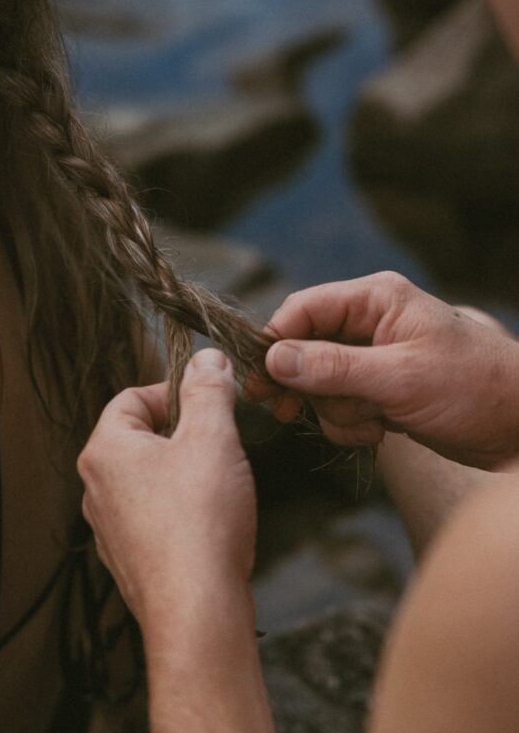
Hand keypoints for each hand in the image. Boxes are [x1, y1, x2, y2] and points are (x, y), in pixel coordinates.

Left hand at [78, 350, 255, 626]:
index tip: (210, 401)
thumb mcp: (213, 437)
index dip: (174, 391)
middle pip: (140, 438)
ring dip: (185, 473)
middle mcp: (96, 488)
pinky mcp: (129, 561)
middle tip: (221, 443)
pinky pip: (154, 518)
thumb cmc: (200, 521)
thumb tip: (206, 359)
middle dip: (184, 434)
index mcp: (105, 451)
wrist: (196, 611)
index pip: (132, 397)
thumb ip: (209, 391)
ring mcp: (109, 528)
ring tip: (220, 486)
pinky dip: (182, 512)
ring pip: (149, 479)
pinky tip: (212, 525)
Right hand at [249, 271, 518, 468]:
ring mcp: (373, 358)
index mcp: (376, 300)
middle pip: (304, 349)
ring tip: (373, 423)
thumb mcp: (401, 377)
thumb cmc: (473, 387)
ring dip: (337, 412)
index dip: (275, 342)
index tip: (259, 380)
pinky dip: (352, 425)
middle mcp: (369, 323)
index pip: (304, 309)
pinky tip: (382, 432)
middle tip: (287, 412)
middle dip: (307, 386)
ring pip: (319, 384)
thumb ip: (335, 367)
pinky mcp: (379, 390)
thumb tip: (275, 359)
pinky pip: (340, 406)